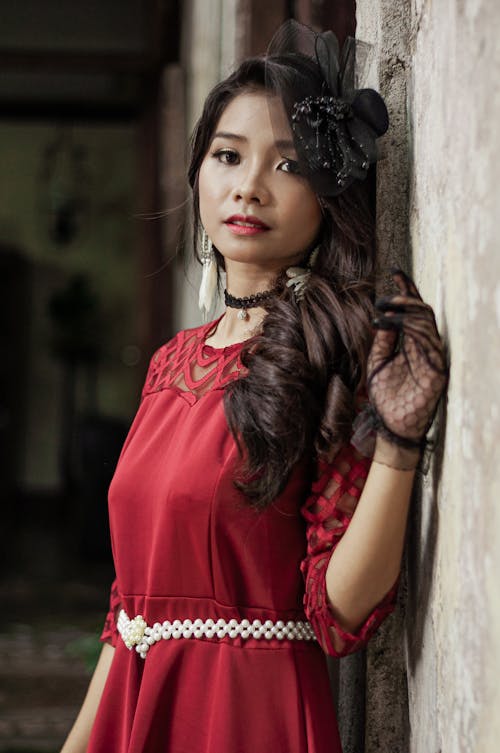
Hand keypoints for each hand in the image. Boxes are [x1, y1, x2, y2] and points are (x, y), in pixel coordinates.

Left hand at [367, 268, 447, 446]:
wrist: (390, 425)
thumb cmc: (385, 397)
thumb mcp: (377, 362)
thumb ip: (382, 340)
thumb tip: (383, 315)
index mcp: (411, 344)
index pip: (412, 312)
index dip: (406, 291)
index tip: (395, 273)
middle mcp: (424, 347)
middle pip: (422, 312)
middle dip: (405, 298)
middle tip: (385, 296)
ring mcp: (432, 357)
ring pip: (426, 322)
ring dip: (405, 311)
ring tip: (384, 309)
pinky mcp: (436, 370)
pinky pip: (428, 341)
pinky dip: (410, 328)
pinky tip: (392, 324)